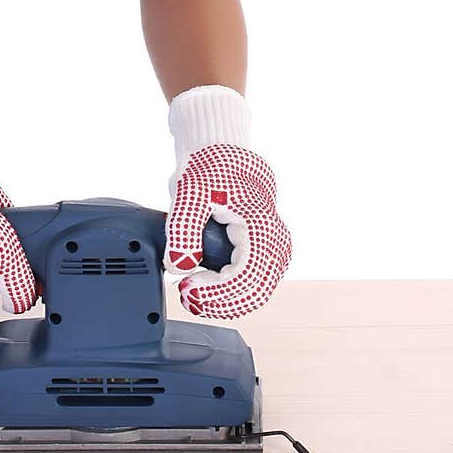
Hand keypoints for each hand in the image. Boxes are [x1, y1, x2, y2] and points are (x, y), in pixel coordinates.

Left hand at [165, 142, 291, 318]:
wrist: (221, 150)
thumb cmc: (209, 165)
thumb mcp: (189, 192)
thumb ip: (183, 230)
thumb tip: (179, 267)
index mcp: (260, 224)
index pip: (247, 275)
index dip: (216, 291)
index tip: (186, 287)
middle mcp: (274, 237)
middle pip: (256, 290)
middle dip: (220, 302)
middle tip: (187, 296)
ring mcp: (271, 244)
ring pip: (258, 289)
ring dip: (227, 300)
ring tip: (194, 293)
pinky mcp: (263, 247)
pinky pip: (255, 280)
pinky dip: (231, 290)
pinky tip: (206, 285)